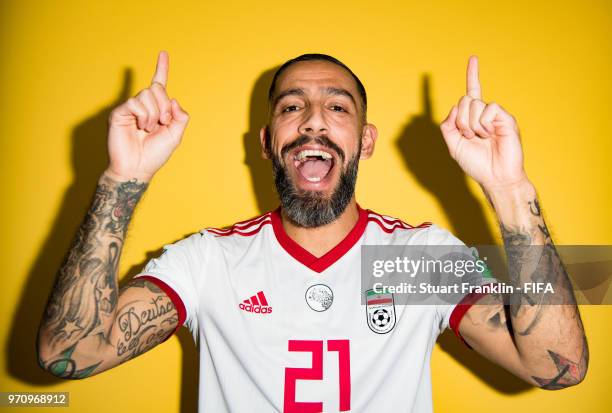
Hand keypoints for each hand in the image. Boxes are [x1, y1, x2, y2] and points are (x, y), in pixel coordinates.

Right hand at [105, 51, 188, 181]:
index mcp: (156, 109)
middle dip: (164, 105)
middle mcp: (143, 106)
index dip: (162, 68)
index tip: (164, 53)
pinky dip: (144, 116)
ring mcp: (130, 109)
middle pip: (157, 88)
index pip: (159, 85)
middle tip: (162, 122)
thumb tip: (173, 99)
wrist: (138, 169)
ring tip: (149, 129)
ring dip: (154, 113)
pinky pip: (136, 103)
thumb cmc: (155, 155)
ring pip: (148, 94)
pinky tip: (141, 128)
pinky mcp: (120, 113)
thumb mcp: (176, 135)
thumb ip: (180, 117)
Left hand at [439, 56, 527, 190]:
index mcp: (472, 118)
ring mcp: (495, 115)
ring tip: (481, 138)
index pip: (472, 92)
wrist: (495, 177)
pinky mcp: (506, 118)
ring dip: (471, 125)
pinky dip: (484, 124)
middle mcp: (484, 114)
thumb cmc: (476, 164)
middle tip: (469, 136)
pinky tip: (490, 135)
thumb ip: (448, 126)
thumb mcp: (453, 145)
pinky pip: (488, 109)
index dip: (473, 75)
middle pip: (464, 100)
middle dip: (461, 121)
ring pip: (474, 104)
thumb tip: (455, 108)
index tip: (473, 58)